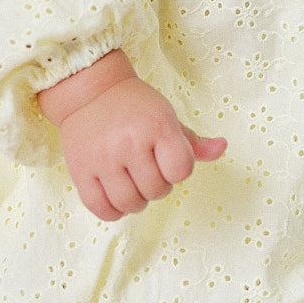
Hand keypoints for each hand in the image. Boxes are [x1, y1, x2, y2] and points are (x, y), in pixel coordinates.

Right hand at [37, 50, 226, 220]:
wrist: (90, 92)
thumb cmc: (134, 106)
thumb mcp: (166, 116)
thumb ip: (194, 141)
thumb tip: (222, 147)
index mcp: (157, 126)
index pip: (182, 171)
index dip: (178, 169)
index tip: (167, 159)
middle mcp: (130, 142)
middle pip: (157, 191)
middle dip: (157, 185)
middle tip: (147, 169)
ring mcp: (103, 158)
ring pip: (131, 204)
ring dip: (137, 200)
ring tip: (132, 182)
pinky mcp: (81, 171)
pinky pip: (102, 209)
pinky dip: (113, 210)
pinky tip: (115, 194)